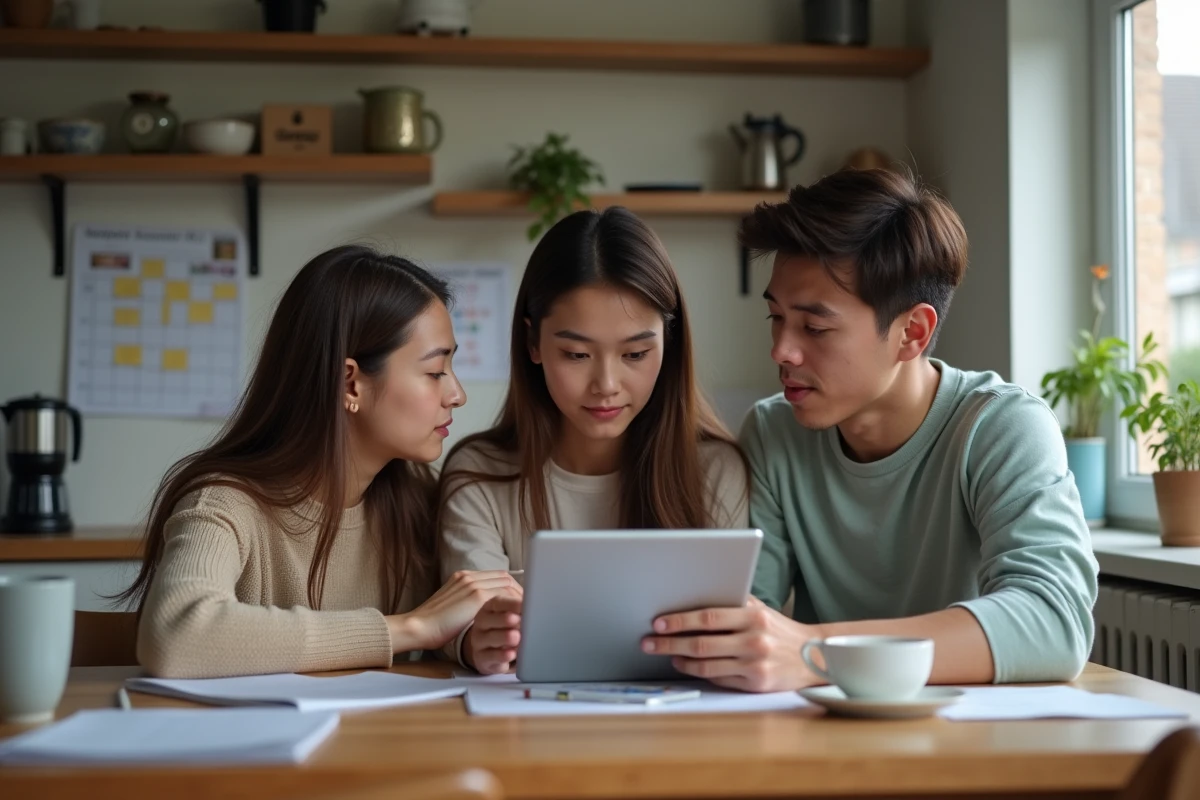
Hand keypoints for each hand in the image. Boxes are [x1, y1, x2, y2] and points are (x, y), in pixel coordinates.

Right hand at [387, 570, 521, 652]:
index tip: (519, 601)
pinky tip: (521, 615)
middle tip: (529, 606)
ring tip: (528, 612)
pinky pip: (503, 595)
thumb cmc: (434, 624)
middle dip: (519, 591)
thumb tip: (486, 610)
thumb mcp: (452, 606)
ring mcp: (472, 584)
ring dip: (520, 597)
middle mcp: (469, 576)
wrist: (419, 627)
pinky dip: (514, 603)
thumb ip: (468, 602)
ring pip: (506, 584)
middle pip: (504, 577)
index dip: (511, 588)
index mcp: (463, 577)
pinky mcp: (475, 595)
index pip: (496, 576)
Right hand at [463, 595, 521, 673]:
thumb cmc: (508, 628)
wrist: (493, 651)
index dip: (511, 604)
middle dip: (504, 620)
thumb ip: (521, 612)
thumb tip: (535, 610)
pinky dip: (502, 656)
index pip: (498, 603)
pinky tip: (512, 654)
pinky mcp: (482, 658)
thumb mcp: (513, 617)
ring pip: (490, 638)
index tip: (524, 606)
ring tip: (517, 637)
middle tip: (517, 620)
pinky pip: (490, 657)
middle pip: (489, 619)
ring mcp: (479, 641)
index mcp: (490, 608)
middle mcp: (482, 623)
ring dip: (504, 637)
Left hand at [640, 596, 821, 691]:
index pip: (709, 617)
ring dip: (680, 659)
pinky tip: (685, 664)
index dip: (680, 620)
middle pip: (702, 643)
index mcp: (754, 616)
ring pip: (707, 665)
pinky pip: (718, 678)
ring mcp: (755, 665)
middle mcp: (755, 640)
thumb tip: (692, 596)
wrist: (812, 656)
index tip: (659, 622)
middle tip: (648, 641)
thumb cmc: (778, 629)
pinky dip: (698, 671)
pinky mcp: (756, 684)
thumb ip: (732, 604)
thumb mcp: (759, 610)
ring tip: (665, 652)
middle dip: (670, 642)